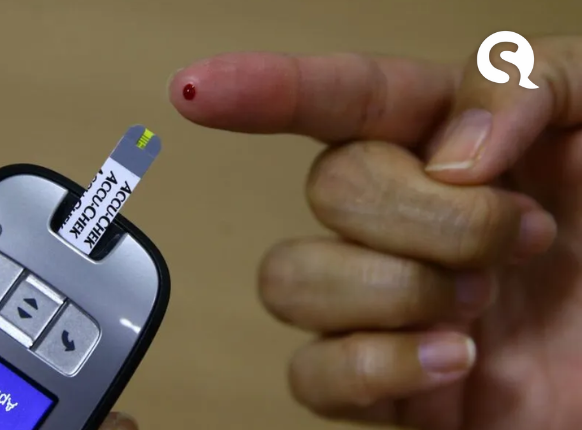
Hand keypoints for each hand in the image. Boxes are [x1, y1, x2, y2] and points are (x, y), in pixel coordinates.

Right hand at [169, 36, 581, 429]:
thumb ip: (531, 83)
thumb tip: (443, 153)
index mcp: (446, 143)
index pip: (338, 100)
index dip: (267, 90)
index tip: (197, 91)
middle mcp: (400, 220)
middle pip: (326, 189)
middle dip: (424, 214)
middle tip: (517, 236)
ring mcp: (384, 305)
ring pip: (290, 281)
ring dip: (390, 287)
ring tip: (476, 305)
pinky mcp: (386, 390)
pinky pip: (313, 377)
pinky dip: (376, 366)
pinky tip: (454, 360)